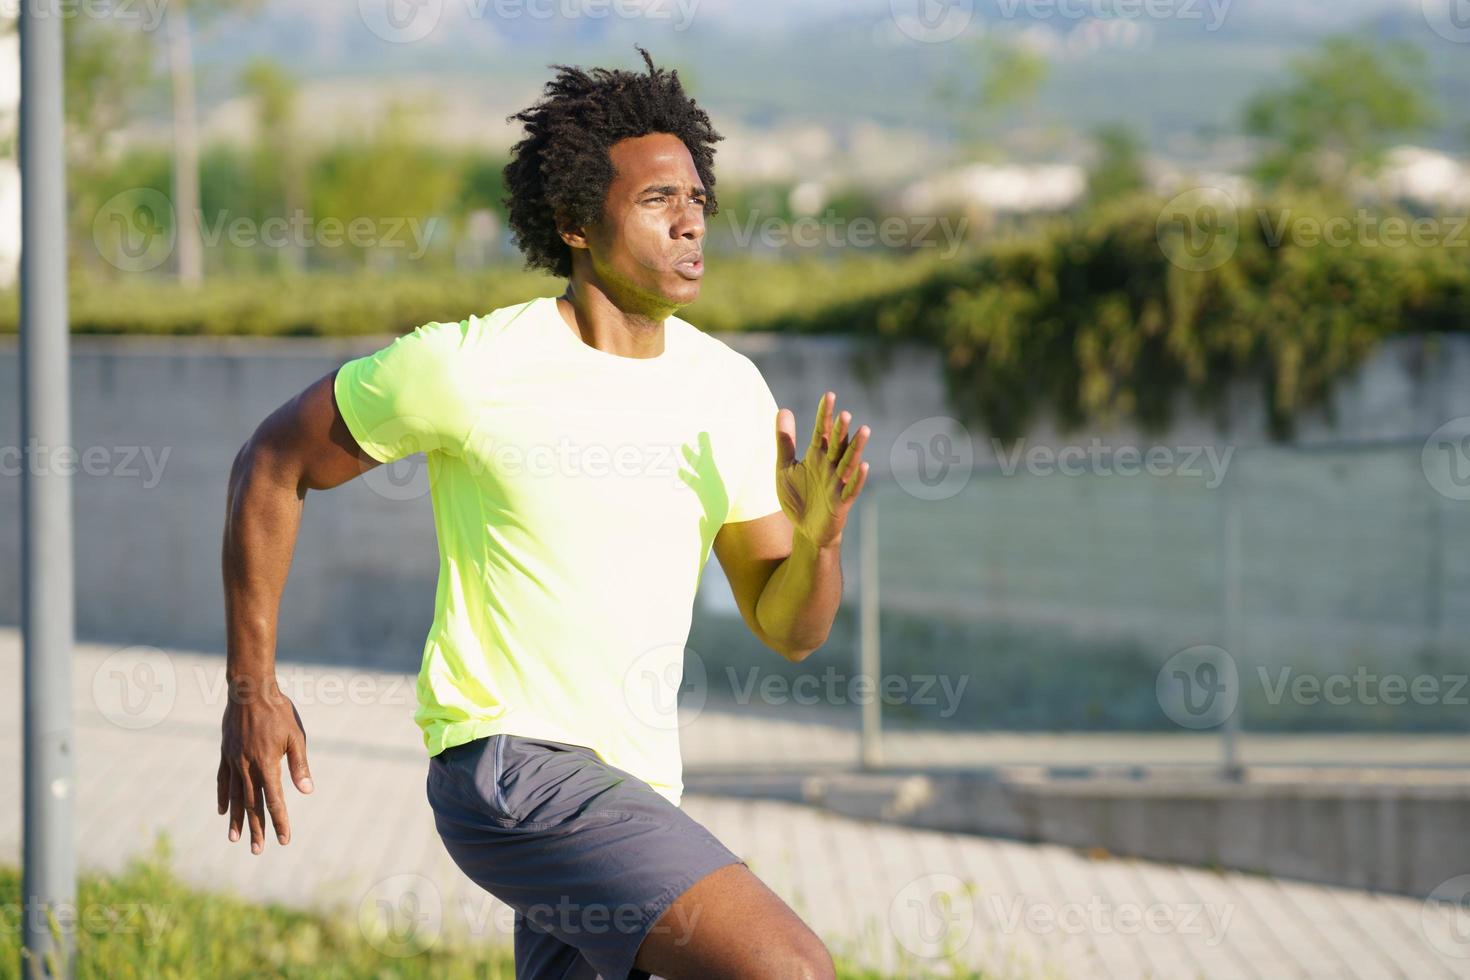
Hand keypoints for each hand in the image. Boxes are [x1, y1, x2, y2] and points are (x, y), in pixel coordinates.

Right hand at [217, 676, 312, 854]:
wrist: (250, 690)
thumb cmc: (279, 712)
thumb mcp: (296, 736)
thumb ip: (299, 765)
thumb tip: (307, 791)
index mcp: (267, 764)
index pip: (274, 800)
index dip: (279, 821)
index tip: (283, 839)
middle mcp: (247, 767)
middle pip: (252, 804)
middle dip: (256, 828)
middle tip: (257, 851)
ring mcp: (233, 761)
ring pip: (234, 797)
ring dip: (237, 820)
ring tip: (235, 839)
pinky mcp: (226, 754)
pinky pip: (223, 781)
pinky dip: (223, 798)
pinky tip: (224, 812)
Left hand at [775, 390, 871, 548]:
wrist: (804, 530)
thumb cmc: (797, 497)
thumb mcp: (784, 467)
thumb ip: (785, 441)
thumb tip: (784, 410)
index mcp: (817, 456)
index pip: (822, 431)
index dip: (825, 415)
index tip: (829, 395)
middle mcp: (830, 467)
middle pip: (838, 445)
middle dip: (841, 430)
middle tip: (845, 413)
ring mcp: (837, 484)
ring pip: (849, 463)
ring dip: (856, 448)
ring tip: (863, 431)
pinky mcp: (841, 503)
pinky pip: (850, 490)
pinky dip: (857, 479)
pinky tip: (863, 466)